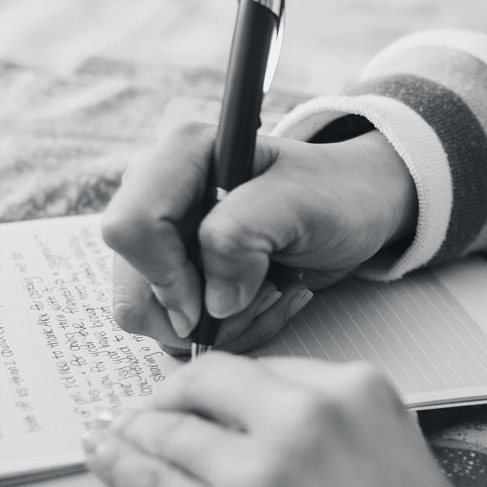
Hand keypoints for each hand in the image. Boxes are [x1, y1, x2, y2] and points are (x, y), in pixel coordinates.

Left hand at [85, 353, 486, 486]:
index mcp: (356, 388)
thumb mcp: (395, 449)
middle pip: (204, 385)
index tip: (196, 400)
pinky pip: (151, 486)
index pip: (260, 370)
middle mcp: (306, 416)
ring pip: (168, 434)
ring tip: (112, 438)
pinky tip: (102, 459)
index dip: (217, 390)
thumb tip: (255, 422)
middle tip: (145, 414)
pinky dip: (117, 468)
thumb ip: (334, 423)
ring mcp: (262, 472)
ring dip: (131, 434)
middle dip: (166, 399)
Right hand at [102, 124, 417, 351]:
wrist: (357, 206)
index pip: (129, 228)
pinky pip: (177, 326)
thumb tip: (210, 302)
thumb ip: (238, 236)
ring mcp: (165, 237)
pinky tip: (262, 301)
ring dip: (218, 326)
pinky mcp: (180, 271)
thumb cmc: (334, 193)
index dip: (167, 277)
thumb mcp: (299, 203)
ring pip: (153, 316)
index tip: (215, 302)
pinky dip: (225, 330)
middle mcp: (159, 194)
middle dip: (197, 314)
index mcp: (180, 156)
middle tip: (260, 296)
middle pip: (132, 286)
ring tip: (270, 293)